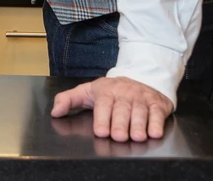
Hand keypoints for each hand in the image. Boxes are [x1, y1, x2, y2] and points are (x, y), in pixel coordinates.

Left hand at [51, 76, 173, 141]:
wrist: (140, 75)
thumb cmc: (111, 90)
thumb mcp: (87, 91)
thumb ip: (68, 100)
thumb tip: (55, 112)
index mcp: (105, 92)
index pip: (103, 105)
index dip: (102, 119)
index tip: (100, 131)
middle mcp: (124, 94)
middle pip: (122, 110)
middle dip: (120, 124)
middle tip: (119, 136)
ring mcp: (141, 98)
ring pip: (140, 112)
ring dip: (139, 125)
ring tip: (136, 137)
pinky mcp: (157, 103)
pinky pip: (157, 113)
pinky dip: (157, 122)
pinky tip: (154, 131)